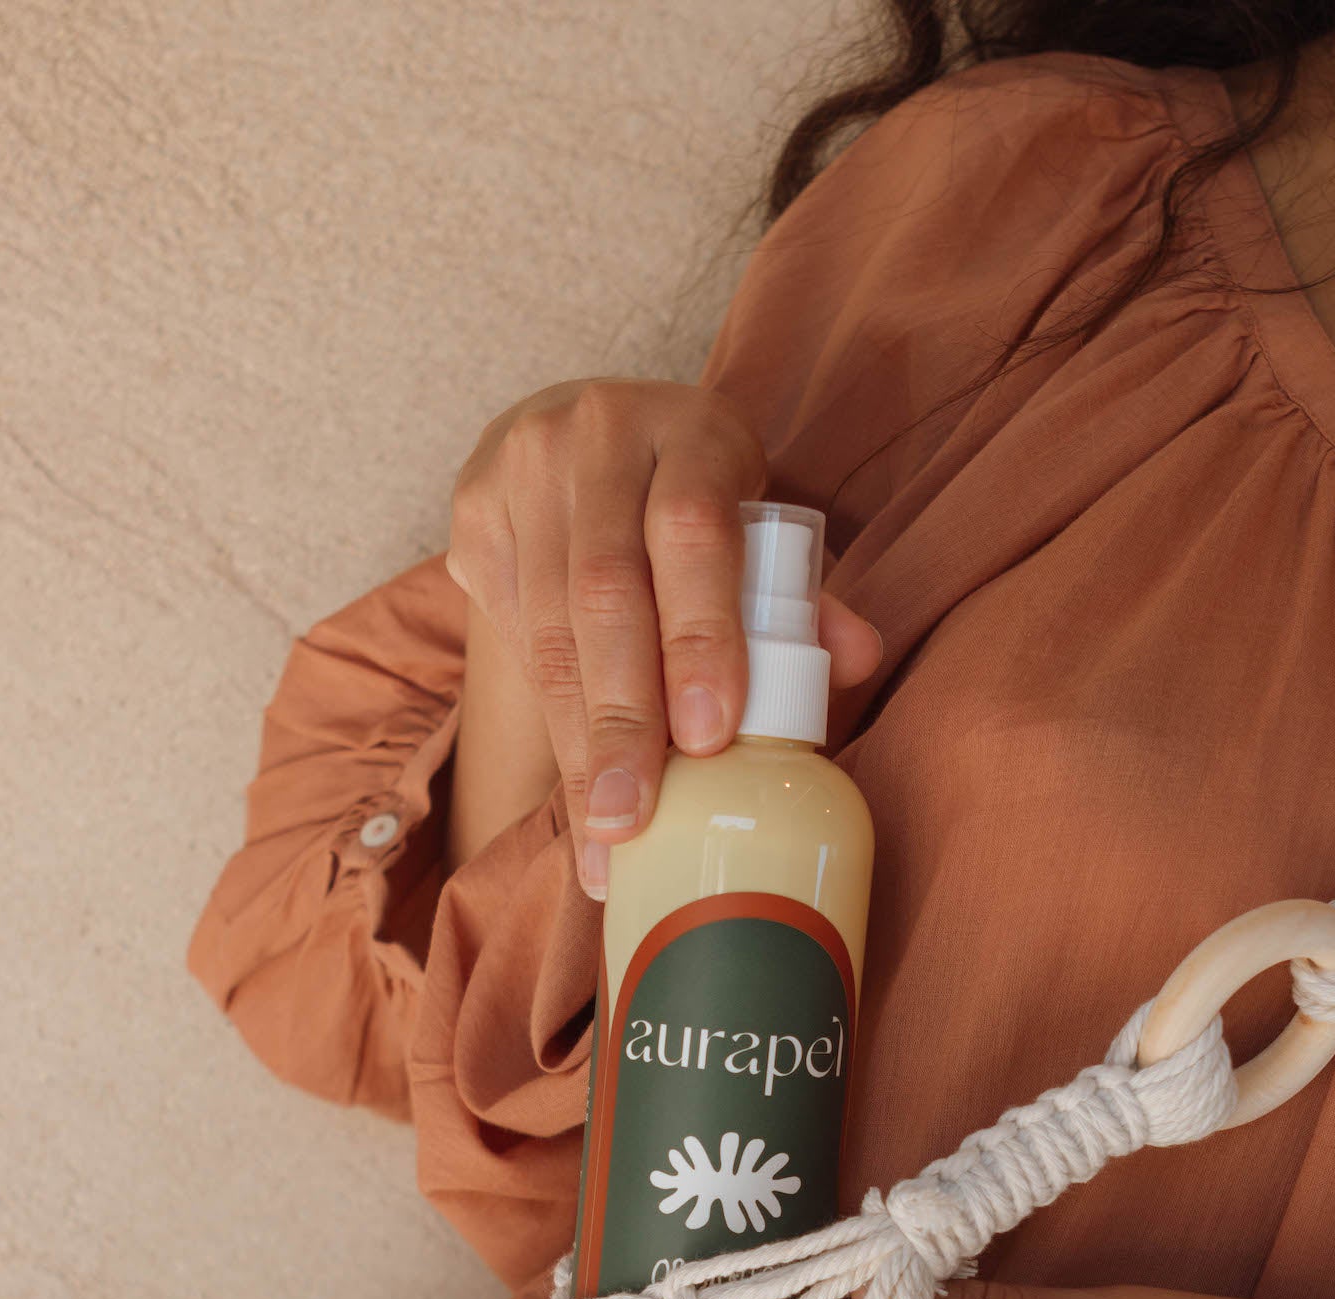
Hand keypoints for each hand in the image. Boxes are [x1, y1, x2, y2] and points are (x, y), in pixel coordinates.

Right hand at [445, 378, 882, 896]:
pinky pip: (509, 633)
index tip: (709, 736)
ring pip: (547, 626)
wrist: (585, 439)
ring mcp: (523, 471)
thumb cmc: (696, 504)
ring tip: (604, 832)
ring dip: (577, 742)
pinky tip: (574, 788)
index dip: (700, 636)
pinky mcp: (476, 515)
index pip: (692, 532)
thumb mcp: (755, 528)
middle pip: (605, 592)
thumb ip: (799, 596)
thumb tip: (858, 659)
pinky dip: (545, 720)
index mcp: (691, 430)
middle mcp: (597, 435)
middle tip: (633, 819)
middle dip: (622, 718)